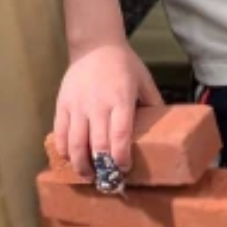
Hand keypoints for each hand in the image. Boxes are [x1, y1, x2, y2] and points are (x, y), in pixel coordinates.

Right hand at [53, 42, 163, 178]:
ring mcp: (77, 106)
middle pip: (97, 144)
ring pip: (75, 143)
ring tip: (89, 176)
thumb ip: (153, 103)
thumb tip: (167, 125)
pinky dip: (64, 150)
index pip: (120, 134)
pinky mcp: (62, 105)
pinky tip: (71, 159)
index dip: (121, 156)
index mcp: (121, 99)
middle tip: (108, 180)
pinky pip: (60, 133)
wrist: (94, 45)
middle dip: (102, 167)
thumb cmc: (124, 64)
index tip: (124, 169)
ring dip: (81, 164)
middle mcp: (98, 105)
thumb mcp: (144, 81)